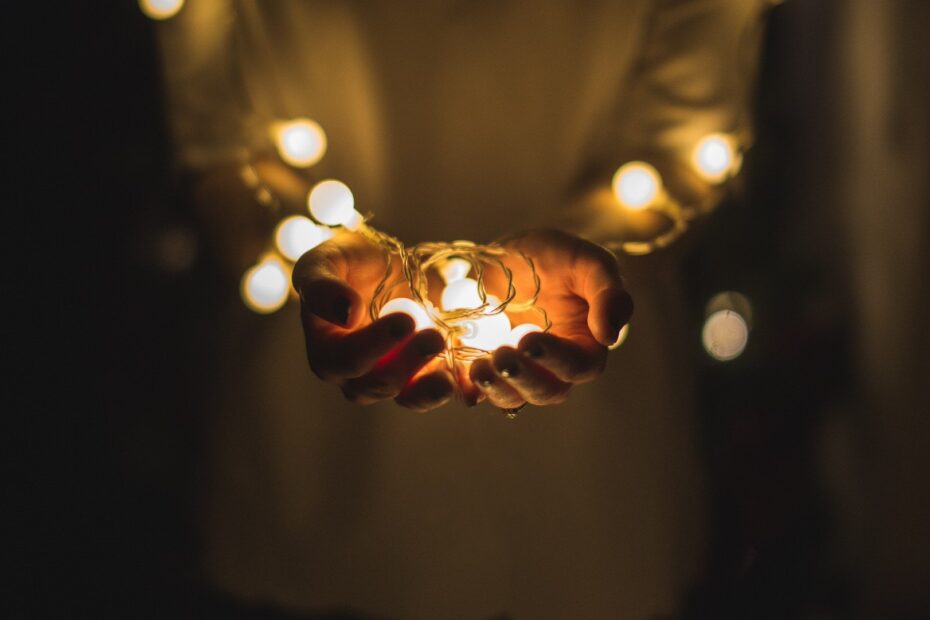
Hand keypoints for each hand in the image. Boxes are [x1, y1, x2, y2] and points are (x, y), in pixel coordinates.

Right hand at [292, 231, 455, 410]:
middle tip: (435, 336)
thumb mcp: (327, 259)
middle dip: (406, 364)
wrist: (390, 266)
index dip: (372, 346)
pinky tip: (470, 384)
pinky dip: (455, 390)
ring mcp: (391, 379)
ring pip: (406, 398)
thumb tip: (345, 313)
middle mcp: (355, 374)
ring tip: (450, 375)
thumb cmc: (350, 262)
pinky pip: (437, 393)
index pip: (343, 361)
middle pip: (375, 385)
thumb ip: (321, 285)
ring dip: (429, 388)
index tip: (404, 321)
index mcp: (326, 349)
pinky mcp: (423, 377)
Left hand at [467, 229, 632, 408]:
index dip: (557, 359)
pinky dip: (466, 387)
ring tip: (477, 368)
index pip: (579, 367)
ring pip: (510, 396)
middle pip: (545, 391)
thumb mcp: (589, 263)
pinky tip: (455, 377)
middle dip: (522, 379)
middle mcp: (552, 368)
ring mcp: (517, 370)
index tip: (531, 340)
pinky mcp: (485, 365)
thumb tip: (609, 336)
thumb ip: (609, 294)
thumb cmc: (559, 257)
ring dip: (495, 388)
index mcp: (584, 347)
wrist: (514, 254)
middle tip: (501, 356)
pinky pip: (476, 388)